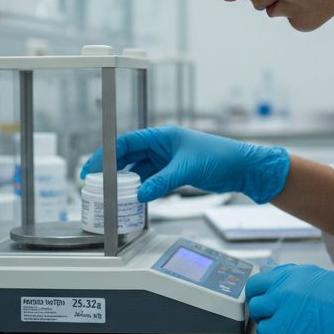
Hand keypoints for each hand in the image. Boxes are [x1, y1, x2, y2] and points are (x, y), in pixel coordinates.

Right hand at [78, 125, 289, 202]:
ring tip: (112, 194)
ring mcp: (167, 159)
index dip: (106, 154)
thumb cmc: (219, 157)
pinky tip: (134, 198)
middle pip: (128, 156)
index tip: (91, 168)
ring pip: (139, 169)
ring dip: (127, 181)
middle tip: (96, 184)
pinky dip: (142, 188)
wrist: (242, 168)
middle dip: (112, 169)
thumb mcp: (186, 170)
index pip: (126, 142)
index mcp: (162, 135)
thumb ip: (161, 182)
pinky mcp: (174, 172)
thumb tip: (140, 195)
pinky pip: (151, 179)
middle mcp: (162, 145)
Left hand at [245, 264, 333, 333]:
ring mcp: (283, 305)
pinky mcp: (285, 327)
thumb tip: (285, 290)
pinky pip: (265, 331)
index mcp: (296, 272)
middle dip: (260, 305)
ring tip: (286, 326)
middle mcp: (286, 285)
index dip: (262, 291)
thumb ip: (300, 284)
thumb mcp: (324, 281)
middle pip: (254, 293)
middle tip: (272, 315)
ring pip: (257, 312)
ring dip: (268, 320)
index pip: (262, 278)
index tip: (266, 300)